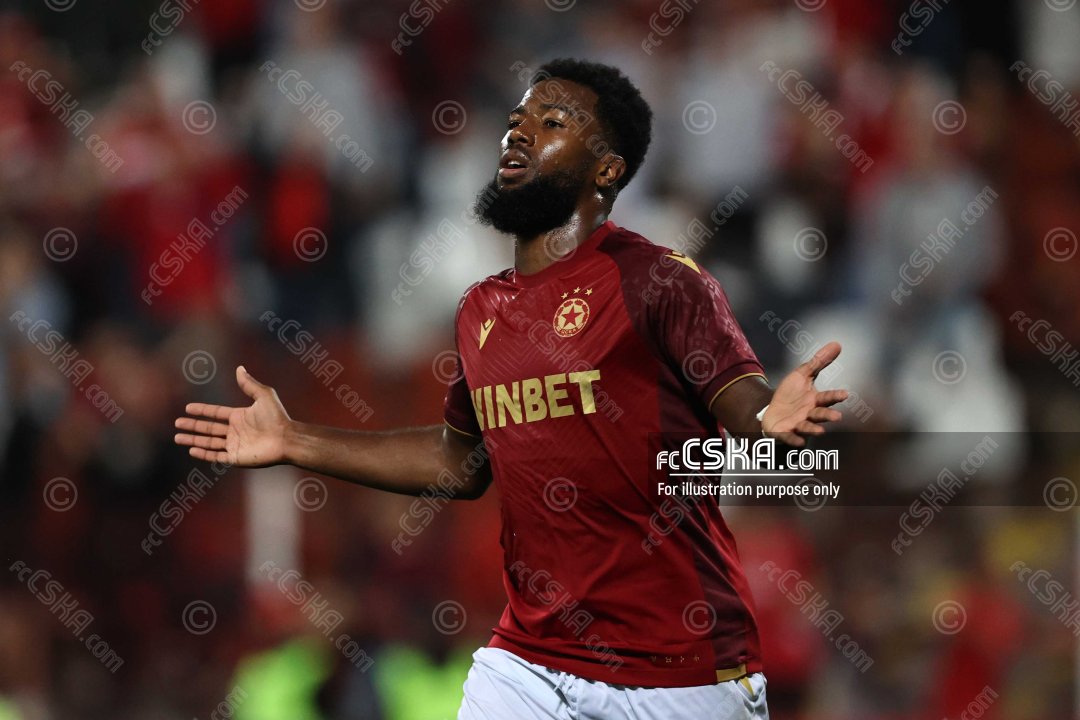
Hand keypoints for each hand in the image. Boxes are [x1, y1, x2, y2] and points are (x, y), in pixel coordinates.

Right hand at [174, 366, 290, 466]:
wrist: (285, 438)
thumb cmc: (277, 417)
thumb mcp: (263, 395)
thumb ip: (249, 384)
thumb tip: (239, 368)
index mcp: (239, 416)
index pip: (215, 413)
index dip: (202, 411)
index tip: (187, 408)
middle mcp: (235, 431)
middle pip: (208, 428)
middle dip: (192, 426)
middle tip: (177, 423)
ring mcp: (235, 445)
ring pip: (209, 443)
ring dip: (193, 440)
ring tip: (177, 438)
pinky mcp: (236, 458)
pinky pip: (216, 456)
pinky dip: (203, 454)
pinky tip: (191, 450)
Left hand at [763, 342, 847, 446]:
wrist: (771, 410)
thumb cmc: (791, 394)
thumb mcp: (803, 375)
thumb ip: (819, 362)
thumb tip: (837, 343)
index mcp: (815, 400)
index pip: (826, 398)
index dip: (835, 396)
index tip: (845, 394)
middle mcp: (809, 414)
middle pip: (819, 415)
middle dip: (828, 416)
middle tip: (837, 417)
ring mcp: (797, 425)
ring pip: (807, 428)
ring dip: (813, 429)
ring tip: (820, 431)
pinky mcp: (784, 433)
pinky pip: (789, 437)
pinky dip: (793, 440)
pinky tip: (798, 442)